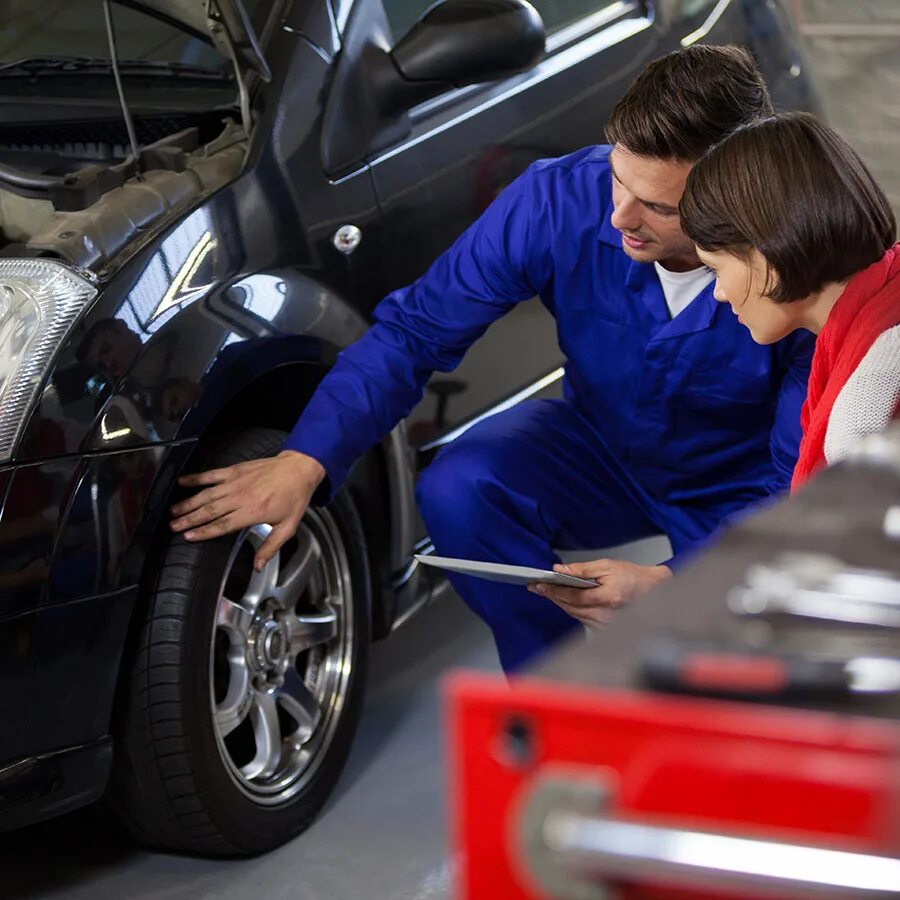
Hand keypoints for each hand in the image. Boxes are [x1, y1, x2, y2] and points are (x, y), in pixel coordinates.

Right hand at [170, 451, 325, 570]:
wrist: (299, 468)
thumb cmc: (294, 496)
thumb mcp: (288, 527)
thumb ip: (270, 547)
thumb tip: (258, 566)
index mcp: (253, 512)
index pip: (222, 525)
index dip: (204, 532)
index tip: (189, 537)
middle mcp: (241, 497)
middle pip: (209, 511)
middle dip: (189, 520)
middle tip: (173, 526)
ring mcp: (236, 482)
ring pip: (207, 495)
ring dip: (188, 503)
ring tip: (173, 511)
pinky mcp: (235, 470)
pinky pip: (211, 474)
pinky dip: (196, 478)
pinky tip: (182, 482)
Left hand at [527, 559, 671, 629]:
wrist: (652, 591)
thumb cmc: (632, 576)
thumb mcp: (607, 566)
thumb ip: (582, 569)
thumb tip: (560, 569)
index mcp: (607, 598)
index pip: (573, 596)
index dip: (554, 590)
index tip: (538, 584)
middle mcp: (605, 615)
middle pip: (570, 607)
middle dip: (552, 596)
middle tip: (536, 587)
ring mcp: (605, 625)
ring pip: (573, 614)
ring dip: (559, 602)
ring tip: (546, 591)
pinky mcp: (604, 629)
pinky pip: (581, 618)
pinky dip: (571, 608)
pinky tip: (563, 600)